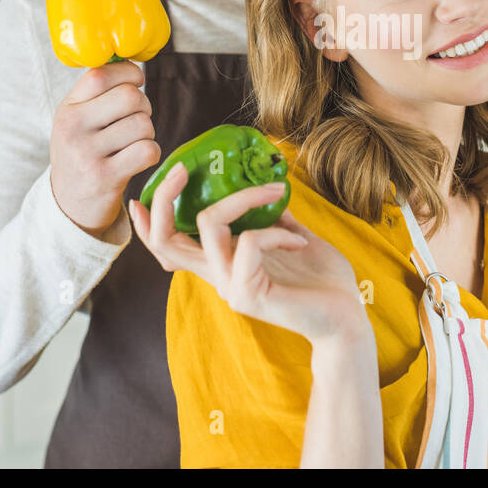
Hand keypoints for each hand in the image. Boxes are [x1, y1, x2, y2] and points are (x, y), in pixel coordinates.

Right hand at [50, 61, 159, 236]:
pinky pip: (147, 150)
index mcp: (67, 109)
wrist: (69, 203)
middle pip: (130, 97)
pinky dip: (151, 152)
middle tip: (137, 119)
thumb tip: (133, 64)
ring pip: (143, 124)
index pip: (101, 75)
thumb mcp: (77, 120)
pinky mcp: (105, 177)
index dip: (129, 73)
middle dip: (144, 106)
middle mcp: (72, 128)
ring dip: (147, 133)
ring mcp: (87, 154)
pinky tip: (139, 158)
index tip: (136, 82)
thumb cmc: (83, 152)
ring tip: (133, 142)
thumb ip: (98, 93)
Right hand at [129, 170, 367, 344]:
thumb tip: (267, 188)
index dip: (148, 224)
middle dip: (166, 198)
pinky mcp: (249, 295)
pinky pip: (248, 241)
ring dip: (244, 198)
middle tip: (182, 168)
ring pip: (209, 226)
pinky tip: (300, 240)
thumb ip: (273, 219)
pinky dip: (275, 230)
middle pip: (166, 240)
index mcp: (224, 265)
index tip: (139, 196)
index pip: (169, 248)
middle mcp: (219, 278)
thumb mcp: (293, 238)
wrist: (347, 318)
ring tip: (276, 192)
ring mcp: (231, 288)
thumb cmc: (323, 282)